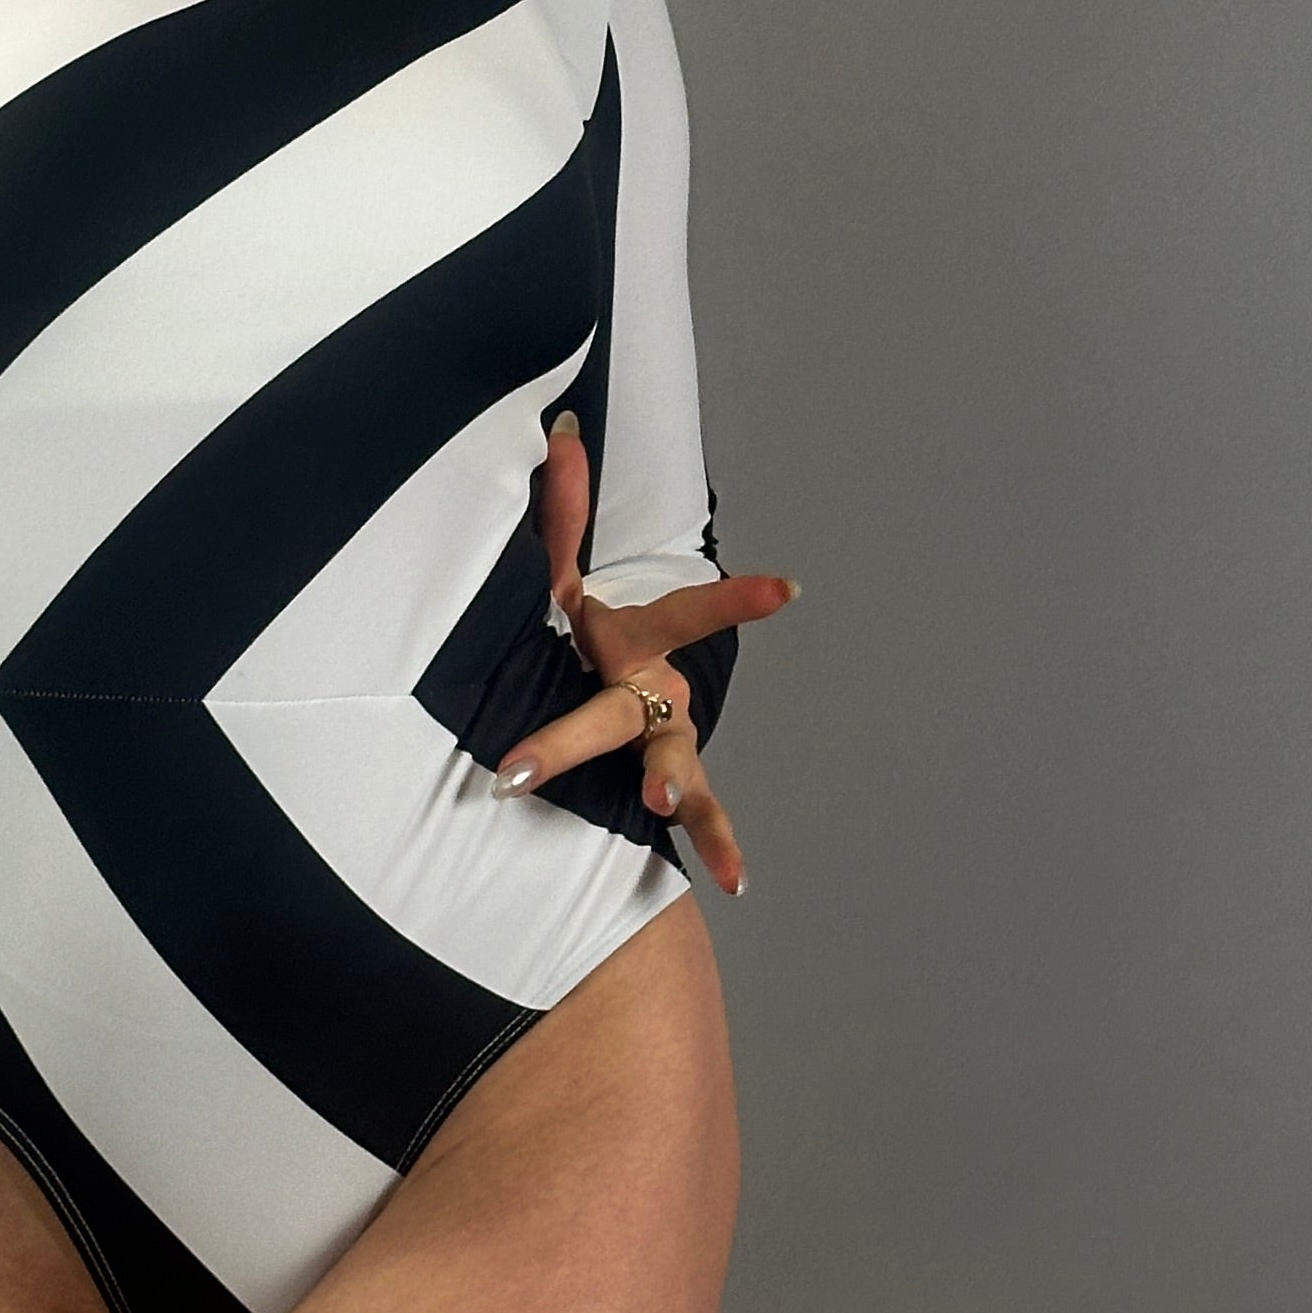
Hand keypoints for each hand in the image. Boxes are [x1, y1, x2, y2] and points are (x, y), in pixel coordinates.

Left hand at [492, 412, 795, 897]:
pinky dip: (717, 843)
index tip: (789, 593)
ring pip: (678, 767)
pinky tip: (738, 880)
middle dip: (570, 738)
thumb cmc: (578, 630)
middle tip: (522, 768)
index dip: (737, 600)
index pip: (685, 612)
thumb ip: (562, 513)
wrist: (597, 681)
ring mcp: (666, 739)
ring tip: (662, 809)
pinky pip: (698, 814)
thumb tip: (560, 432)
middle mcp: (658, 689)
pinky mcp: (663, 783)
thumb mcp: (561, 578)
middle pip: (622, 712)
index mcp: (635, 638)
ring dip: (681, 791)